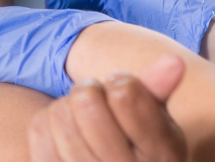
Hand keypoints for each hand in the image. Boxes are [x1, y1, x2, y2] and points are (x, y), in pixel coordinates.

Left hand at [29, 54, 186, 161]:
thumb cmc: (135, 140)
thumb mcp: (156, 120)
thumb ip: (158, 89)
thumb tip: (174, 61)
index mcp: (161, 155)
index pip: (123, 95)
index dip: (120, 82)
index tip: (123, 90)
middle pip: (85, 101)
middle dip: (90, 91)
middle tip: (99, 101)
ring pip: (60, 113)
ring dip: (69, 108)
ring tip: (84, 121)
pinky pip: (39, 128)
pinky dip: (49, 124)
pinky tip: (67, 134)